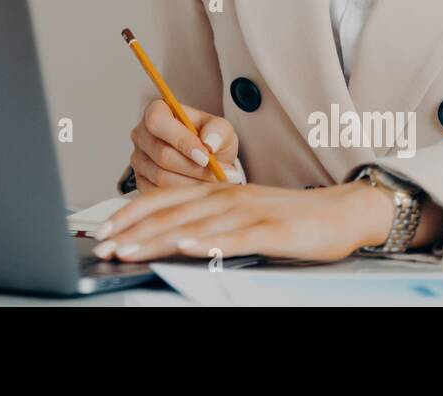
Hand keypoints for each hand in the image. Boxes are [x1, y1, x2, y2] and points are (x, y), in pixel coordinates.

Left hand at [93, 181, 387, 262]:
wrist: (340, 213)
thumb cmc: (286, 218)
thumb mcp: (238, 214)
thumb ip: (204, 221)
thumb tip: (164, 238)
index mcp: (214, 191)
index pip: (162, 199)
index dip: (129, 215)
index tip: (103, 232)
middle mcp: (226, 196)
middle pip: (170, 213)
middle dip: (132, 233)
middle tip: (103, 248)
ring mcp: (248, 211)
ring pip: (194, 225)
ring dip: (157, 239)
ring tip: (129, 251)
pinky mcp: (271, 229)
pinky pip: (234, 237)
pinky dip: (208, 242)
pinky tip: (188, 248)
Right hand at [128, 99, 242, 190]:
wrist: (207, 161)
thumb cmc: (210, 140)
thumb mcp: (221, 130)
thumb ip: (218, 131)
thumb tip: (210, 143)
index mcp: (156, 111)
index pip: (158, 122)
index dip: (181, 140)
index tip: (206, 157)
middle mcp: (141, 134)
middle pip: (162, 155)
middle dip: (194, 168)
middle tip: (220, 175)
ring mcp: (138, 159)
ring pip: (161, 176)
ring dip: (192, 183)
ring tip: (215, 183)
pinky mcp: (140, 182)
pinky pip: (159, 192)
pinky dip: (183, 194)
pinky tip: (200, 189)